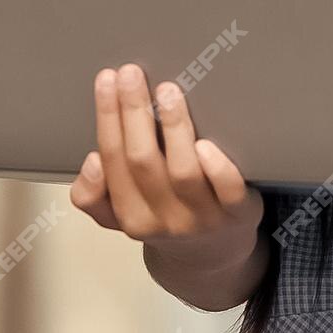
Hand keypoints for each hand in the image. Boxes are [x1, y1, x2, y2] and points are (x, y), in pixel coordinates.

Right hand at [70, 64, 264, 277]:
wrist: (211, 259)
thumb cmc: (163, 218)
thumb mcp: (120, 216)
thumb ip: (93, 195)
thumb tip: (92, 161)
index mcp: (131, 217)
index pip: (113, 161)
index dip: (108, 118)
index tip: (106, 79)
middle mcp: (164, 221)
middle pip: (142, 161)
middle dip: (134, 112)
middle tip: (131, 72)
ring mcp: (204, 219)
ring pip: (183, 172)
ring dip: (173, 128)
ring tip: (168, 91)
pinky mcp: (240, 214)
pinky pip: (228, 191)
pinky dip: (216, 168)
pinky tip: (206, 142)